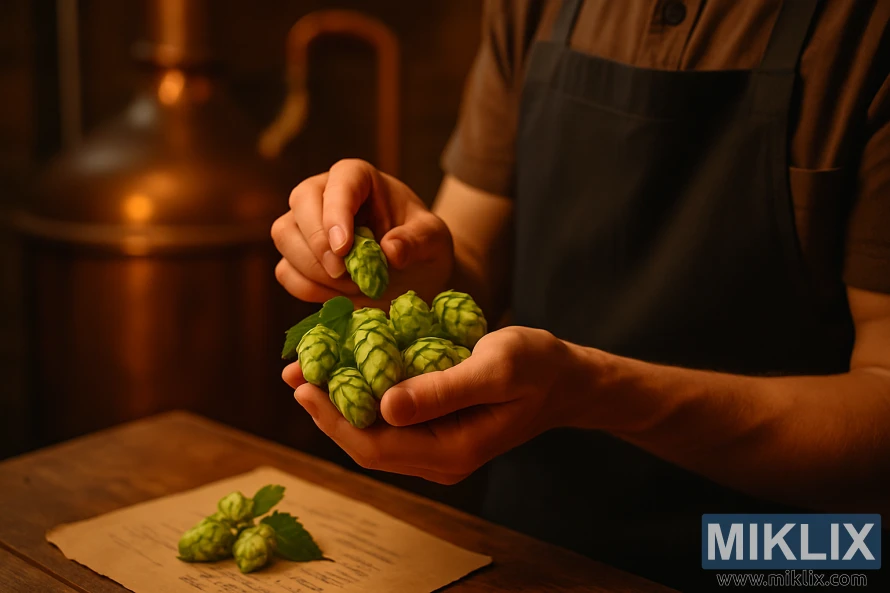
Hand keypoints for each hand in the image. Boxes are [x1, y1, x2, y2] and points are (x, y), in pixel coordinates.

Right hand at [271, 159, 454, 305]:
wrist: (412, 274)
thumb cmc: (421, 245)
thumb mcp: (433, 240)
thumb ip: (416, 241)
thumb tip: (390, 251)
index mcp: (359, 177)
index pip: (341, 182)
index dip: (336, 213)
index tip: (344, 248)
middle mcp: (324, 193)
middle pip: (301, 203)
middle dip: (318, 242)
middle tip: (345, 273)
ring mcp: (304, 223)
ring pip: (286, 236)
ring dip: (315, 269)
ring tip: (354, 285)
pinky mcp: (295, 257)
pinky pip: (285, 271)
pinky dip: (309, 289)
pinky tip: (340, 296)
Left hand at [282, 327, 587, 483]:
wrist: (567, 379)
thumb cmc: (537, 367)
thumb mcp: (494, 367)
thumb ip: (442, 389)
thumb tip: (383, 407)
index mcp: (452, 450)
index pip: (375, 445)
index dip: (333, 418)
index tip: (303, 384)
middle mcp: (440, 459)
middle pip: (367, 444)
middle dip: (327, 410)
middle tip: (295, 372)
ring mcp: (438, 448)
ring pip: (375, 433)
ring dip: (342, 402)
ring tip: (310, 368)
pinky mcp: (438, 430)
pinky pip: (391, 420)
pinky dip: (366, 395)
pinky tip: (349, 367)